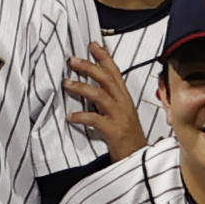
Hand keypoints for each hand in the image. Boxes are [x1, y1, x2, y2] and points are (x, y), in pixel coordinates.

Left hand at [57, 41, 142, 161]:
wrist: (138, 158)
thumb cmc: (128, 138)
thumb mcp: (120, 114)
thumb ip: (108, 101)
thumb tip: (90, 88)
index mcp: (124, 99)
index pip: (115, 72)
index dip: (104, 57)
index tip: (93, 45)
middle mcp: (123, 104)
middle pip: (106, 79)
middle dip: (89, 66)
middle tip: (72, 59)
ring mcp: (120, 117)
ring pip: (100, 95)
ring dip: (82, 87)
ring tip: (66, 83)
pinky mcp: (114, 131)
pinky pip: (95, 119)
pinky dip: (81, 116)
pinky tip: (70, 116)